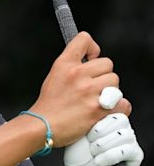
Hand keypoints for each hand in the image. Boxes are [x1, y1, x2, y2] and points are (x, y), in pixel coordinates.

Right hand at [30, 32, 130, 146]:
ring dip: (109, 91)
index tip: (91, 58)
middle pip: (107, 63)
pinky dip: (117, 108)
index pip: (84, 39)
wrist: (43, 126)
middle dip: (102, 75)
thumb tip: (91, 62)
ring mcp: (88, 92)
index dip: (92, 48)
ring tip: (95, 100)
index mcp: (64, 64)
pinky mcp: (98, 109)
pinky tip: (104, 110)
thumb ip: (72, 66)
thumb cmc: (49, 105)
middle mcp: (77, 75)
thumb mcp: (54, 76)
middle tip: (91, 87)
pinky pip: (122, 102)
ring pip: (115, 82)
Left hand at [63, 113, 142, 165]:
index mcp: (107, 119)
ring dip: (103, 145)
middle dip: (100, 132)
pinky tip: (99, 162)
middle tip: (89, 143)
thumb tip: (96, 105)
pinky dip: (110, 156)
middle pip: (120, 119)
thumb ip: (89, 119)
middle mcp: (121, 128)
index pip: (112, 107)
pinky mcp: (135, 155)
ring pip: (123, 135)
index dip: (101, 115)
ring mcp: (130, 140)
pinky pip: (127, 149)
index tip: (89, 128)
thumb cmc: (78, 156)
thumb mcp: (78, 134)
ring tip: (92, 154)